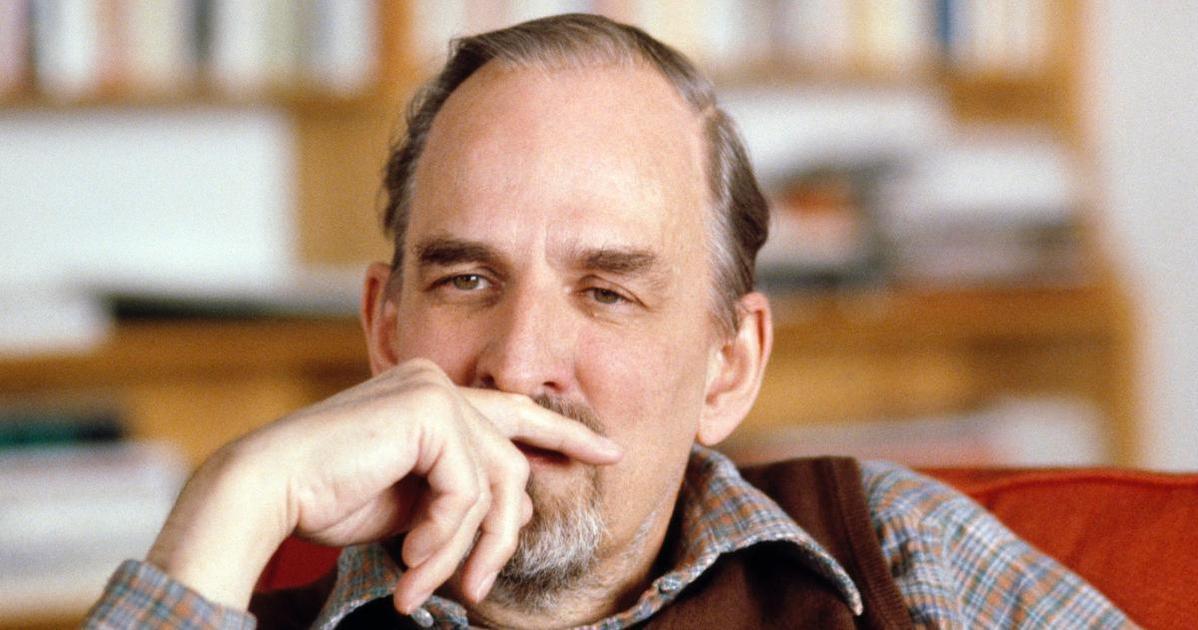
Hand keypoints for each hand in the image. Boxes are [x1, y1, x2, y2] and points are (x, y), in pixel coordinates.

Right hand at [145, 358, 621, 612]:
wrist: (269, 492)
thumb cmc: (330, 497)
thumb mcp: (414, 500)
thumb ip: (458, 492)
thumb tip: (513, 509)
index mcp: (434, 396)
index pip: (515, 413)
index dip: (566, 434)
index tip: (608, 452)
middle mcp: (439, 384)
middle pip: (512, 465)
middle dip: (506, 531)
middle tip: (479, 585)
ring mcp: (435, 392)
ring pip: (493, 487)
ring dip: (459, 550)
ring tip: (422, 584)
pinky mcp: (428, 411)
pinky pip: (467, 491)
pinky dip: (443, 536)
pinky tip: (408, 556)